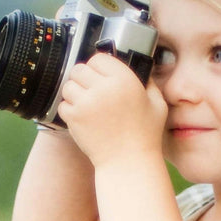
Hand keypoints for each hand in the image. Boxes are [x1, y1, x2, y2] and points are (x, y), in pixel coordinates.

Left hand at [57, 53, 166, 167]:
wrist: (128, 162)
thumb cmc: (145, 135)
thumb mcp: (157, 103)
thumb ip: (148, 82)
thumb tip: (140, 68)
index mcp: (124, 80)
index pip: (99, 58)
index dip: (99, 66)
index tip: (102, 75)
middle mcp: (103, 88)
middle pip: (79, 69)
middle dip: (84, 78)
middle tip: (91, 89)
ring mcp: (86, 103)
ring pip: (68, 85)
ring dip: (75, 92)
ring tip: (86, 103)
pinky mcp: (74, 118)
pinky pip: (63, 104)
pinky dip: (70, 109)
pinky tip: (83, 116)